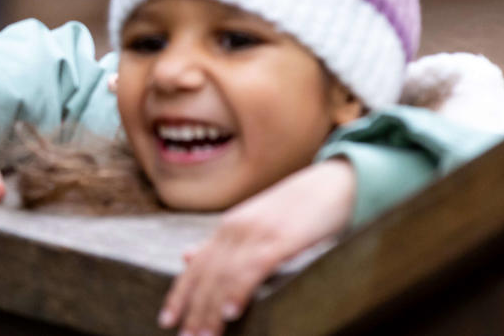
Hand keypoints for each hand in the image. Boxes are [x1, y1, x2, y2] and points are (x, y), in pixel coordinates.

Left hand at [159, 160, 355, 334]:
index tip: (166, 320)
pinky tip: (230, 313)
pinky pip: (254, 268)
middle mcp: (236, 230)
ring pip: (225, 276)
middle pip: (206, 275)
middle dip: (193, 310)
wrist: (337, 182)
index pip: (196, 267)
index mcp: (228, 228)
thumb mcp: (254, 224)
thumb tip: (186, 256)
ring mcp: (258, 233)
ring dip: (211, 309)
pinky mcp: (282, 239)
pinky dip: (239, 291)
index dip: (179, 294)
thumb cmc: (299, 210)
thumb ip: (223, 244)